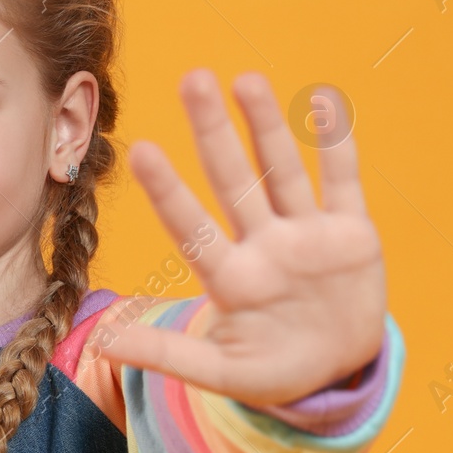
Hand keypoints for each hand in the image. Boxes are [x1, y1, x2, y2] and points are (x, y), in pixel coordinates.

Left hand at [97, 69, 386, 406]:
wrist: (335, 373)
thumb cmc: (271, 372)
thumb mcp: (220, 372)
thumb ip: (167, 356)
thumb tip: (101, 345)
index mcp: (229, 279)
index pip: (191, 227)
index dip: (168, 192)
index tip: (141, 150)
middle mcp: (263, 246)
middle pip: (234, 181)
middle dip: (214, 133)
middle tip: (192, 79)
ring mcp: (306, 236)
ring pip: (283, 172)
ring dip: (267, 126)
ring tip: (245, 80)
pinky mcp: (351, 235)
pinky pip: (343, 183)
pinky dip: (337, 147)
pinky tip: (323, 104)